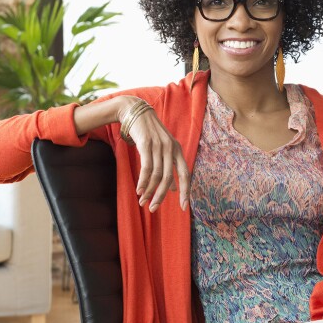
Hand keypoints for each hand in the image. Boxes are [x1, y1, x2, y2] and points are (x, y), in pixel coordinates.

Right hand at [116, 97, 189, 211]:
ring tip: (142, 202)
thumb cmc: (149, 134)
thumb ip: (169, 169)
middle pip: (169, 178)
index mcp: (177, 151)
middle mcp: (171, 149)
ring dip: (149, 191)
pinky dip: (143, 181)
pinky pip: (146, 168)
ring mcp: (159, 146)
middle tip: (153, 209)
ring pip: (157, 175)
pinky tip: (139, 190)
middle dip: (161, 196)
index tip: (184, 208)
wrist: (136, 113)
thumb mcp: (162, 150)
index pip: (186, 175)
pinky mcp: (146, 144)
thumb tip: (174, 190)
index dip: (186, 192)